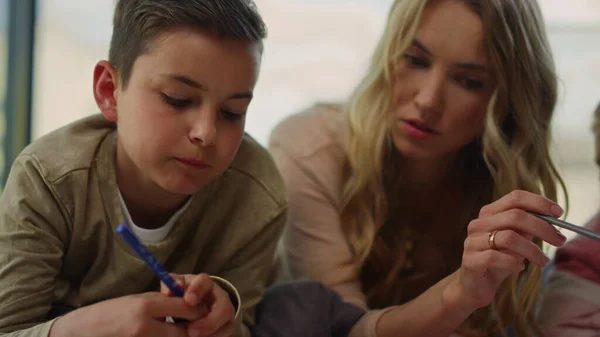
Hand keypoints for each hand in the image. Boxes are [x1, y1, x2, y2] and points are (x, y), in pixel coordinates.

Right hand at [49, 292, 203, 336]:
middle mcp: (144, 326)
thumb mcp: (135, 300)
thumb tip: (188, 304)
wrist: (79, 331)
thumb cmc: (108, 312)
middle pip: (184, 332)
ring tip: (178, 330)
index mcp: (145, 305)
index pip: (185, 307)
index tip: (198, 310)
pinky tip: (166, 336)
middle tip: (195, 327)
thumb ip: (162, 301)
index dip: (197, 310)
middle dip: (193, 330)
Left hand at [161, 273, 235, 336]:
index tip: (188, 301)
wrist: (197, 302)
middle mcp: (220, 296)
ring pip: (227, 323)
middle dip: (209, 321)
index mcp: (205, 283)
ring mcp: (225, 312)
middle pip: (224, 307)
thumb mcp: (177, 288)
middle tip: (191, 331)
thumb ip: (171, 287)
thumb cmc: (184, 293)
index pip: (205, 282)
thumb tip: (168, 292)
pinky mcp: (227, 325)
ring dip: (212, 331)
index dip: (197, 290)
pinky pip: (225, 333)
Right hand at [448, 190, 566, 310]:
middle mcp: (479, 223)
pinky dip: (513, 263)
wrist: (474, 286)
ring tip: (543, 261)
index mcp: (490, 213)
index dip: (539, 203)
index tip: (559, 213)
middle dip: (542, 228)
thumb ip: (528, 228)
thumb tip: (553, 220)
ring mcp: (473, 241)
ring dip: (532, 250)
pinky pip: (496, 257)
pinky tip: (519, 268)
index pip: (515, 197)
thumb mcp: (516, 241)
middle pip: (515, 216)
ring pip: (508, 237)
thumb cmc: (498, 261)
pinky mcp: (470, 260)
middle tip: (559, 240)